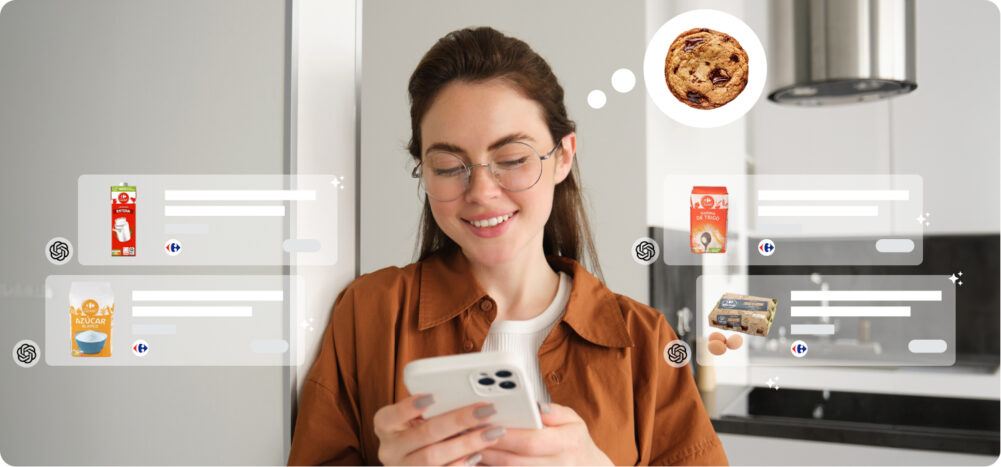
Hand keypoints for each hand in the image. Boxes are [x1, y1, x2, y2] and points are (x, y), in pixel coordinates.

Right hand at [373, 394, 507, 464]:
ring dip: (466, 444)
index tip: (432, 396)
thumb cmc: (418, 432)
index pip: (390, 415)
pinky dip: (461, 464)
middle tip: (485, 410)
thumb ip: (431, 407)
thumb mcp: (415, 418)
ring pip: (433, 457)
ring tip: (492, 433)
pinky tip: (478, 455)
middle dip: (458, 421)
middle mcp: (390, 450)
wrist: (411, 462)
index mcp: (386, 426)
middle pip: (424, 434)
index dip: (409, 407)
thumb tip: (463, 392)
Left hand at [478, 402, 612, 464]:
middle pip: (515, 463)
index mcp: (568, 445)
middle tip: (467, 438)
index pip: (531, 442)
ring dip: (486, 465)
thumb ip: (555, 412)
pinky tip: (480, 464)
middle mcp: (558, 466)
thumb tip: (536, 407)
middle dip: (488, 450)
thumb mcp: (574, 421)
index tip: (485, 425)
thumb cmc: (576, 444)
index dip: (506, 436)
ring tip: (468, 451)